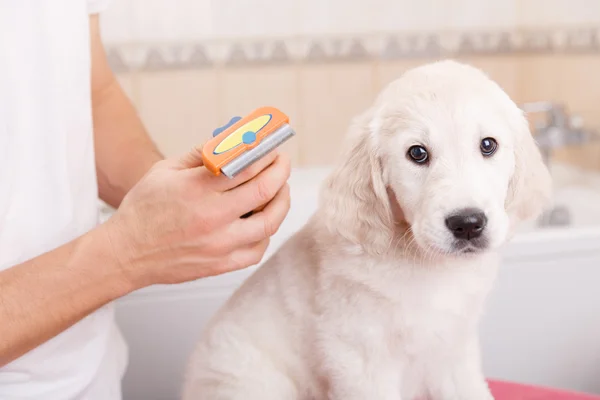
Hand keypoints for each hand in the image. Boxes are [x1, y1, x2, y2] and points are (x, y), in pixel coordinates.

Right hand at [103, 146, 290, 288]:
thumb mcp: (165, 170)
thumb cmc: (143, 210)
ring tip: (280, 190)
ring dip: (281, 202)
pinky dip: (266, 233)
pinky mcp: (220, 265)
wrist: (125, 253)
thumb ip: (201, 154)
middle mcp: (212, 217)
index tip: (272, 149)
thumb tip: (232, 141)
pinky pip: (257, 250)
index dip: (266, 155)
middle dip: (281, 173)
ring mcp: (219, 244)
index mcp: (197, 189)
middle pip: (265, 191)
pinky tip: (263, 221)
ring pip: (269, 223)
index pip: (247, 166)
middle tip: (282, 164)